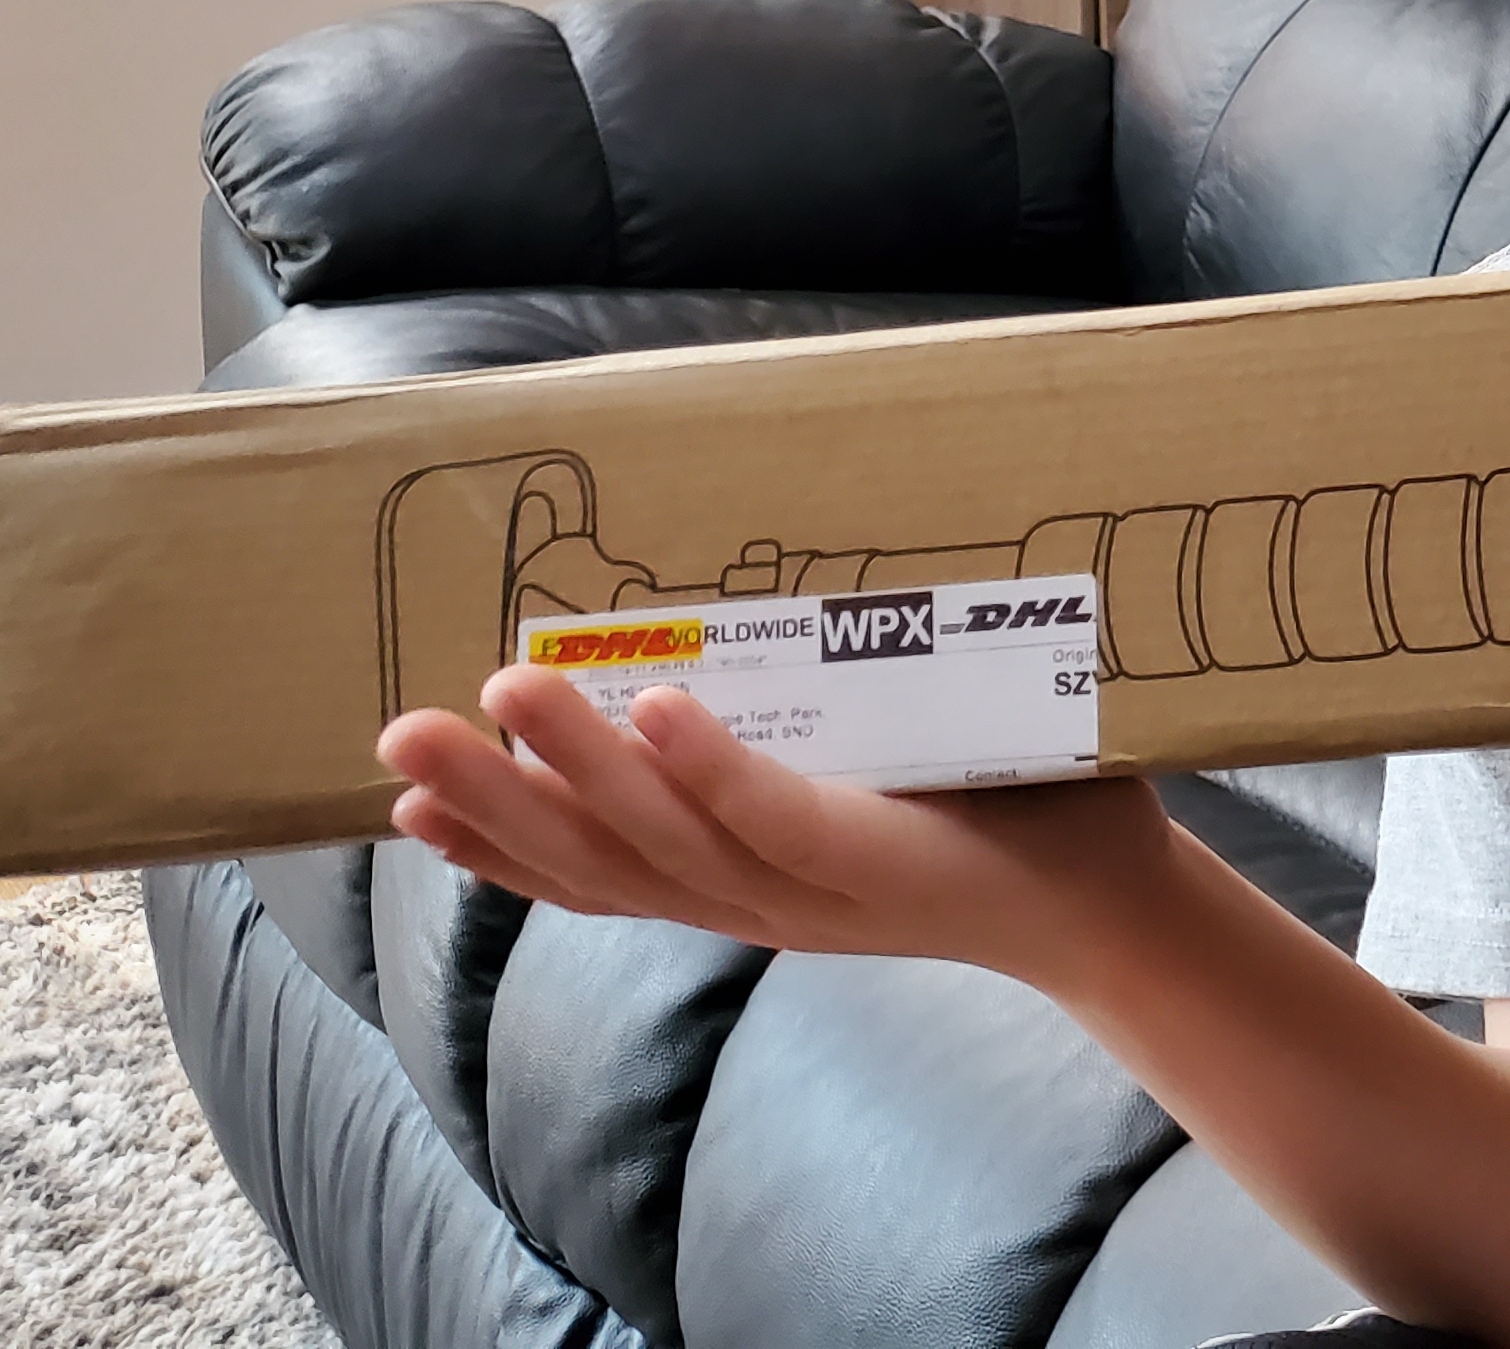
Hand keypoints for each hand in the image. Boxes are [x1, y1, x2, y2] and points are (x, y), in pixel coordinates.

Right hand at [378, 666, 1176, 995]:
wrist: (1111, 905)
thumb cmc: (991, 816)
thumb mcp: (863, 769)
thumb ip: (799, 718)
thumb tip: (742, 605)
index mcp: (737, 877)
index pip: (591, 872)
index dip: (495, 842)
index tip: (400, 799)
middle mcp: (752, 896)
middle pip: (594, 858)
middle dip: (490, 798)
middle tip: (398, 736)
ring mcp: (808, 887)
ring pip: (662, 835)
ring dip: (575, 765)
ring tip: (502, 691)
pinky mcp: (874, 862)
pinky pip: (774, 814)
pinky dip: (710, 768)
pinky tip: (656, 713)